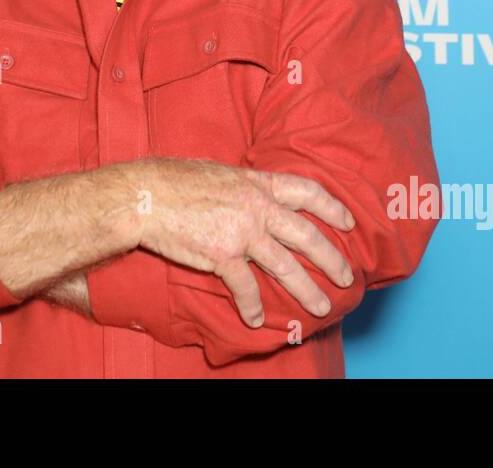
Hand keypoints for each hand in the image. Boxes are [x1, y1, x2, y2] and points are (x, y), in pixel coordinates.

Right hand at [127, 157, 356, 327]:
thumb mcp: (220, 172)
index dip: (332, 207)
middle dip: (332, 260)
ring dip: (307, 290)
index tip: (348, 223)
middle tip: (346, 278)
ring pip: (286, 267)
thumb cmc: (175, 180)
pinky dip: (253, 306)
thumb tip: (252, 193)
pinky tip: (256, 319)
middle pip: (307, 236)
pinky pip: (246, 287)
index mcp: (257, 183)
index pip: (307, 191)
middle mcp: (257, 207)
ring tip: (320, 308)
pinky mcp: (222, 255)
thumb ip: (243, 186)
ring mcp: (242, 232)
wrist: (144, 196)